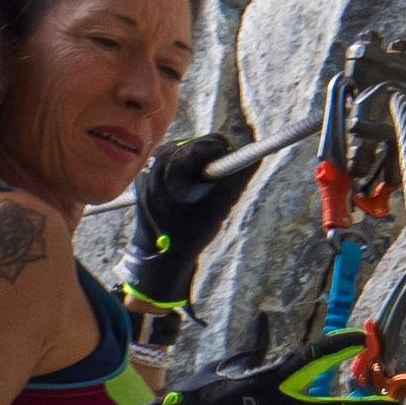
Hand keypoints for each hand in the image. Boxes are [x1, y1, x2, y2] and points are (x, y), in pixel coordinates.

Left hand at [128, 135, 272, 314]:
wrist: (159, 258)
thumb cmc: (188, 236)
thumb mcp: (218, 207)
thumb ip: (237, 179)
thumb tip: (256, 157)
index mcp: (167, 166)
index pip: (204, 145)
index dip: (225, 155)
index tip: (234, 169)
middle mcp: (153, 161)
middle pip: (196, 146)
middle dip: (213, 164)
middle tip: (218, 187)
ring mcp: (148, 166)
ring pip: (188, 153)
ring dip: (203, 168)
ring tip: (205, 192)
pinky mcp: (149, 173)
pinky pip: (177, 162)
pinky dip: (191, 173)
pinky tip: (192, 194)